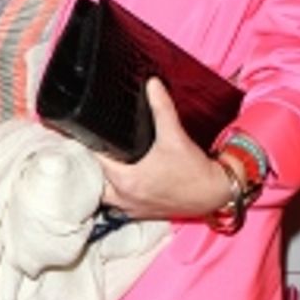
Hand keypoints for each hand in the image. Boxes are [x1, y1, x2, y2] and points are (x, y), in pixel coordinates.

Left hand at [98, 79, 232, 221]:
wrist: (214, 193)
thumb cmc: (194, 170)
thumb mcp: (175, 136)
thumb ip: (161, 109)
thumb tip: (152, 85)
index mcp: (127, 180)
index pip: (96, 160)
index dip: (89, 145)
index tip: (85, 134)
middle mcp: (125, 198)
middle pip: (96, 179)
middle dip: (95, 164)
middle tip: (96, 147)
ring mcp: (132, 209)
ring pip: (105, 194)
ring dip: (104, 181)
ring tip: (108, 163)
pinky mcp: (141, 214)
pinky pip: (119, 204)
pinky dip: (117, 193)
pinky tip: (124, 180)